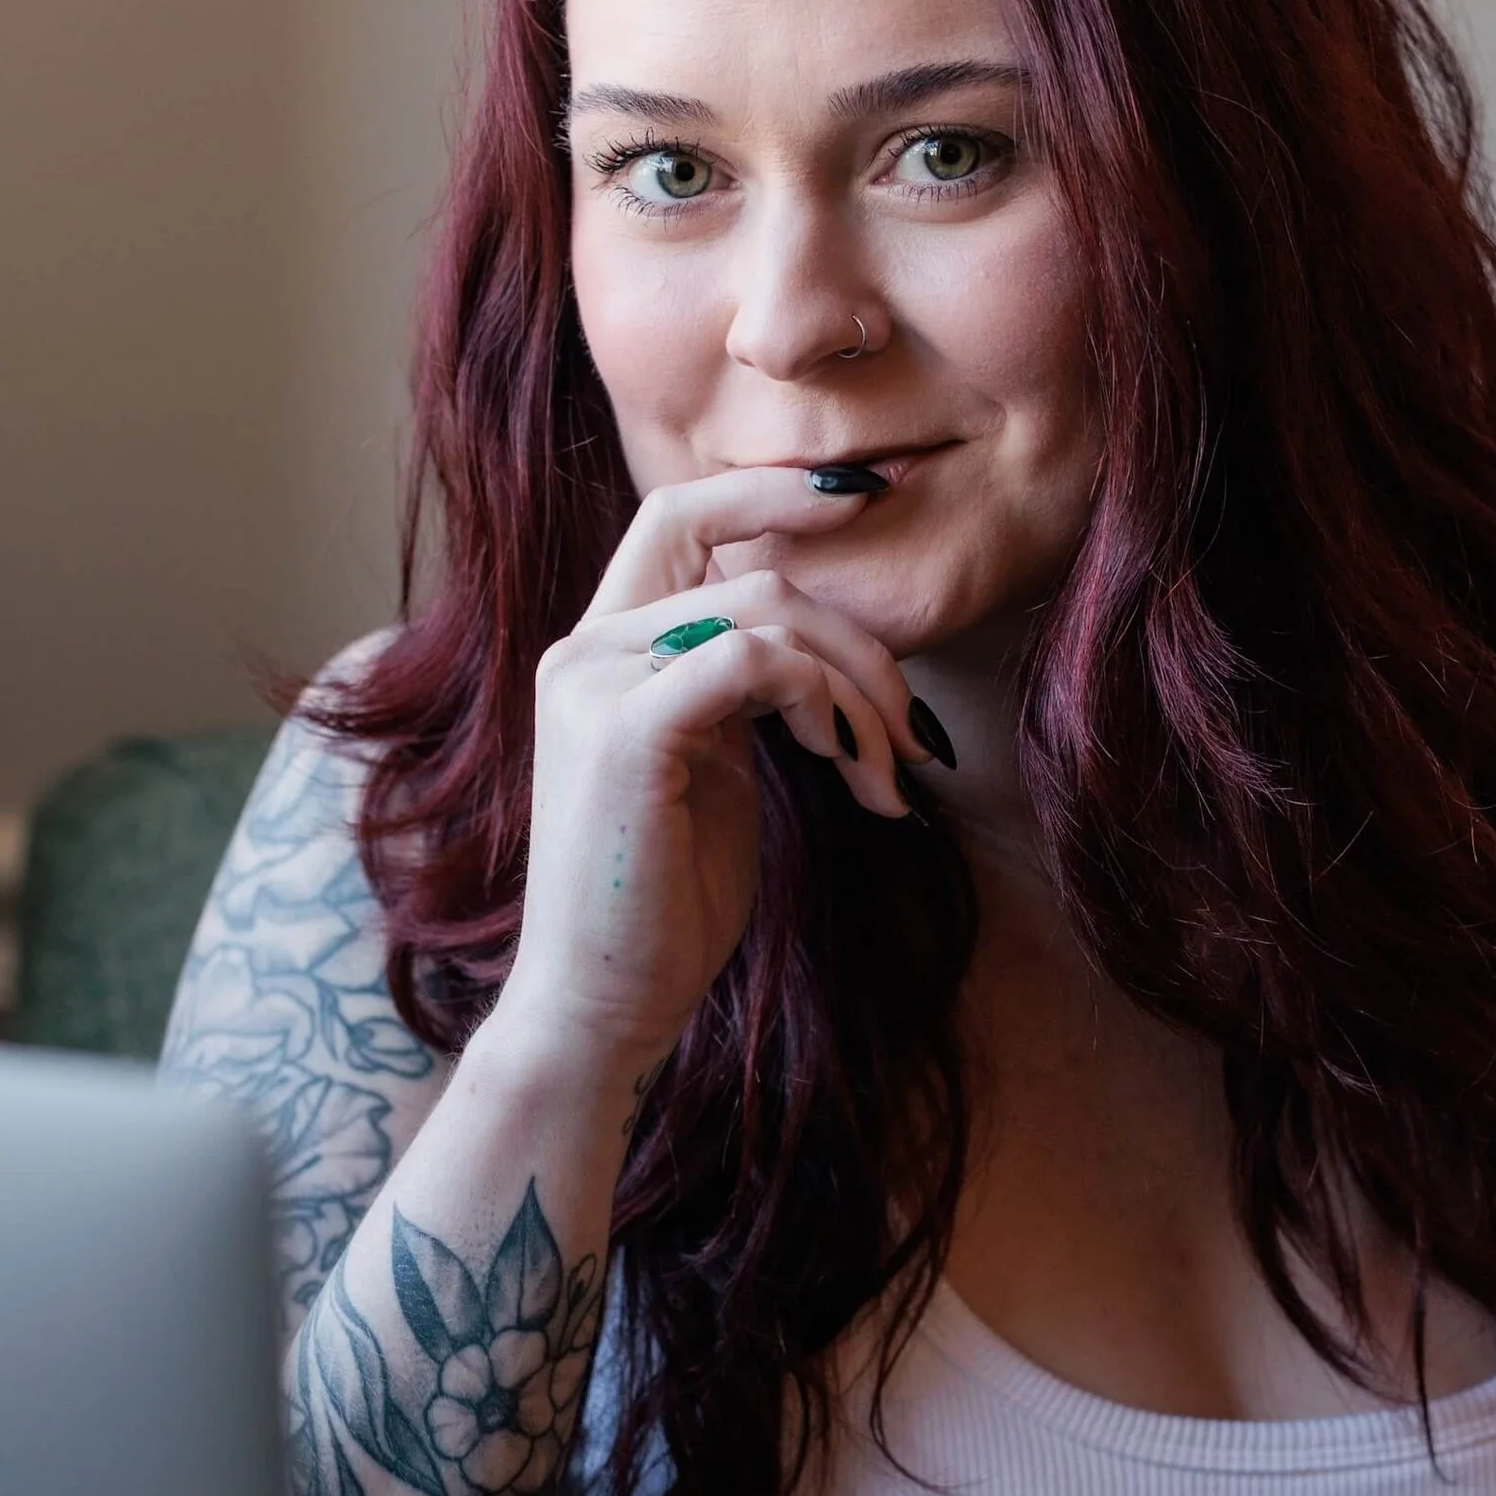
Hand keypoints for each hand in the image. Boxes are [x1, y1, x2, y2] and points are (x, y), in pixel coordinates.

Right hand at [482, 467, 936, 1084]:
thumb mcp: (712, 769)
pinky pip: (752, 659)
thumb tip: (827, 647)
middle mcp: (584, 650)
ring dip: (856, 690)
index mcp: (601, 651)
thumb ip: (742, 691)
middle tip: (911, 728)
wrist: (601, 1004)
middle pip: (742, 559)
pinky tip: (841, 766)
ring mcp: (595, 684)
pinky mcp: (624, 732)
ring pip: (763, 611)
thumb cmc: (665, 904)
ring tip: (885, 776)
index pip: (679, 516)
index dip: (770, 491)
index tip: (865, 496)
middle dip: (854, 631)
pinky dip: (820, 701)